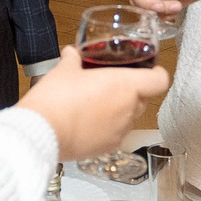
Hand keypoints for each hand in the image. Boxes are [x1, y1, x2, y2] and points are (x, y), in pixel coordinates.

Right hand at [18, 47, 168, 162]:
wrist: (41, 132)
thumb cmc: (56, 98)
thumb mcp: (64, 71)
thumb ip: (73, 60)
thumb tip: (71, 52)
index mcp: (125, 86)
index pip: (159, 81)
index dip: (157, 74)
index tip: (148, 71)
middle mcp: (128, 110)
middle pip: (144, 99)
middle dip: (134, 93)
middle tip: (114, 86)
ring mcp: (120, 131)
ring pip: (130, 118)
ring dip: (120, 111)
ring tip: (97, 105)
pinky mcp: (108, 147)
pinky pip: (116, 134)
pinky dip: (108, 128)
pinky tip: (88, 123)